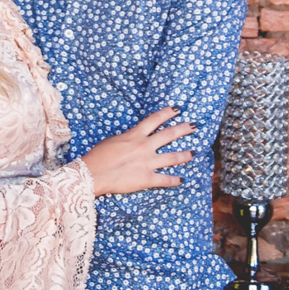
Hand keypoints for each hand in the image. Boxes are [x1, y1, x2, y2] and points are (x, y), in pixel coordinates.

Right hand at [81, 107, 195, 197]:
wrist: (94, 173)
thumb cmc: (99, 155)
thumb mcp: (114, 140)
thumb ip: (127, 138)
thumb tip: (134, 138)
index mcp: (135, 134)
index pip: (155, 119)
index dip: (167, 113)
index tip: (177, 109)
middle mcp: (145, 146)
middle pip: (169, 134)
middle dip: (183, 129)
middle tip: (194, 126)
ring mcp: (148, 163)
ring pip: (173, 157)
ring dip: (185, 155)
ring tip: (193, 153)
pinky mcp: (147, 179)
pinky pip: (165, 179)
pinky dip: (175, 180)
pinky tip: (181, 180)